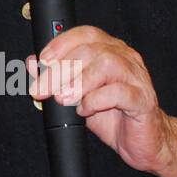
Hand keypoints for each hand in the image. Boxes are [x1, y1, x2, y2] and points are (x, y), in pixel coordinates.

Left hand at [26, 25, 176, 176]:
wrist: (143, 142)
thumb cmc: (112, 116)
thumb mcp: (76, 96)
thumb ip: (56, 78)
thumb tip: (32, 63)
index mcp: (110, 51)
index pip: (86, 34)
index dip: (61, 43)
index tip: (42, 61)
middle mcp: (125, 59)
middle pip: (90, 51)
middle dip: (61, 70)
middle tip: (42, 89)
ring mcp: (137, 78)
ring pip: (107, 65)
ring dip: (79, 81)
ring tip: (63, 98)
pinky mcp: (143, 100)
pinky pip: (120, 92)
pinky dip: (96, 100)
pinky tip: (84, 109)